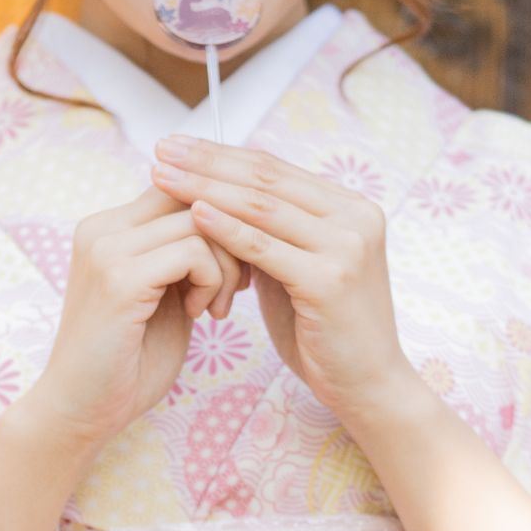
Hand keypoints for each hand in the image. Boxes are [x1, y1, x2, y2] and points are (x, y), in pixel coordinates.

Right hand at [14, 186, 239, 460]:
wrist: (82, 411)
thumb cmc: (128, 361)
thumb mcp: (164, 294)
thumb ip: (185, 255)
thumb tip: (235, 221)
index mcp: (108, 227)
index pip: (181, 186)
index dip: (221, 219)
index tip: (237, 264)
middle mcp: (101, 227)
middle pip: (194, 195)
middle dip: (233, 237)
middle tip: (238, 286)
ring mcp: (106, 249)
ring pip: (200, 221)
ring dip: (226, 266)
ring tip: (216, 307)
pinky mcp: (118, 279)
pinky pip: (193, 252)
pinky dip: (213, 282)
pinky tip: (202, 315)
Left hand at [148, 137, 423, 429]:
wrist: (368, 385)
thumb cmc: (326, 332)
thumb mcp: (297, 271)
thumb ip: (271, 236)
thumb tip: (219, 200)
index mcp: (350, 208)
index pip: (275, 170)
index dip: (224, 154)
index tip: (178, 145)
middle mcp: (355, 217)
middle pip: (267, 180)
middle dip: (208, 162)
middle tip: (161, 148)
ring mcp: (346, 246)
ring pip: (262, 207)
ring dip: (206, 187)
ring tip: (163, 176)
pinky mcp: (329, 280)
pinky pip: (264, 247)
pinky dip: (226, 229)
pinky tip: (193, 214)